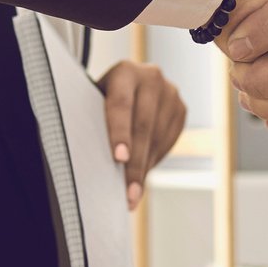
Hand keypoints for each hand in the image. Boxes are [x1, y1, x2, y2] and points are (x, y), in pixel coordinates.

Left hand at [98, 60, 185, 208]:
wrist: (128, 84)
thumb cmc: (101, 99)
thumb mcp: (94, 101)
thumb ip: (94, 121)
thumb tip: (86, 162)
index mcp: (124, 72)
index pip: (121, 104)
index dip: (119, 132)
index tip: (119, 158)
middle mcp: (151, 77)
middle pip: (143, 126)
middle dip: (135, 164)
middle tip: (128, 194)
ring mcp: (170, 92)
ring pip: (158, 138)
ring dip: (145, 168)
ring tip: (133, 193)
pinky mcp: (181, 108)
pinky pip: (169, 141)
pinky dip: (155, 161)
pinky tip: (143, 173)